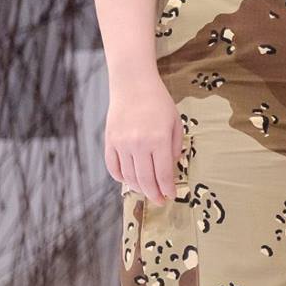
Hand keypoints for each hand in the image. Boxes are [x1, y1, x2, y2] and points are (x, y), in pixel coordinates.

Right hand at [105, 75, 182, 202]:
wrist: (133, 84)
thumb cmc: (158, 102)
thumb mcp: (175, 123)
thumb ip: (175, 147)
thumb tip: (171, 168)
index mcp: (158, 140)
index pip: (163, 174)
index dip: (167, 189)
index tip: (170, 196)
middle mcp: (139, 144)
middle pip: (145, 180)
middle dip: (154, 194)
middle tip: (159, 200)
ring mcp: (121, 143)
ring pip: (128, 177)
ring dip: (138, 188)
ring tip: (146, 190)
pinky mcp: (109, 141)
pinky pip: (113, 167)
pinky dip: (120, 177)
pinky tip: (129, 179)